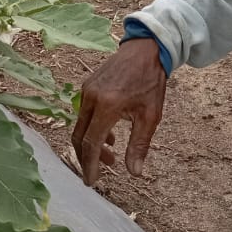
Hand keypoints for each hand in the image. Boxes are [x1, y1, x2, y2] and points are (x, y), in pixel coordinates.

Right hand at [72, 38, 166, 186]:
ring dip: (91, 144)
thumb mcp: (150, 116)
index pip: (91, 143)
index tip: (92, 182)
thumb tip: (134, 173)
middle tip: (101, 172)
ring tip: (111, 155)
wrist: (146, 49)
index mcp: (107, 105)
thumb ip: (140, 145)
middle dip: (88, 158)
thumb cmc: (151, 82)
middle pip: (79, 137)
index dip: (90, 165)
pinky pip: (84, 114)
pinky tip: (108, 135)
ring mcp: (86, 90)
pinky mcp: (87, 86)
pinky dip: (92, 129)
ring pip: (80, 126)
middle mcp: (91, 97)